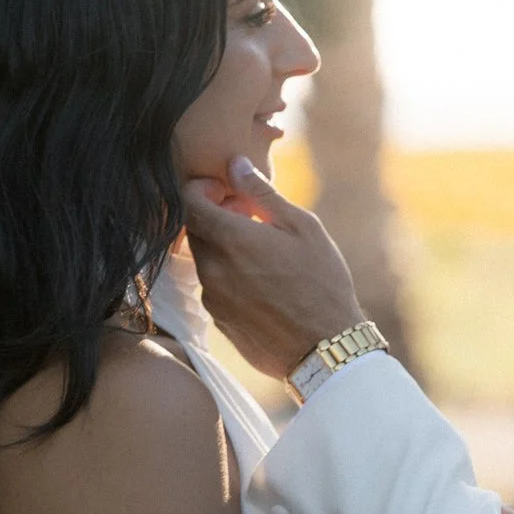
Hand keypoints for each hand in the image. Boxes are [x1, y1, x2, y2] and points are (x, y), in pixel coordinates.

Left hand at [181, 157, 366, 380]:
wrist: (326, 348)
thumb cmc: (321, 282)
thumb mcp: (302, 227)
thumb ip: (262, 194)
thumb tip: (236, 165)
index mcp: (230, 240)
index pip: (188, 201)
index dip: (204, 189)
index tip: (228, 191)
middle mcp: (212, 269)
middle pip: (195, 230)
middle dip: (216, 217)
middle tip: (251, 219)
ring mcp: (213, 299)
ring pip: (206, 260)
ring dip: (224, 249)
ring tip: (263, 253)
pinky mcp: (219, 322)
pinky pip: (215, 288)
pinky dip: (229, 277)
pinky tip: (263, 284)